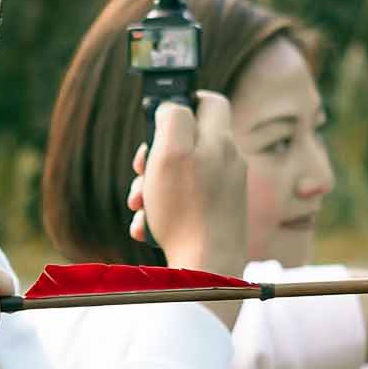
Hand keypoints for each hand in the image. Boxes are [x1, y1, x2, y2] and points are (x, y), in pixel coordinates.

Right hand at [129, 93, 249, 275]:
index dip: (183, 102)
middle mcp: (228, 163)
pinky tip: (149, 228)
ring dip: (153, 188)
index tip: (160, 118)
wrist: (208, 267)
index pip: (209, 102)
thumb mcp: (171, 151)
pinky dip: (164, 213)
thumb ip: (173, 118)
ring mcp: (225, 192)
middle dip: (155, 156)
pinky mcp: (218, 217)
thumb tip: (172, 106)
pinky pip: (185, 205)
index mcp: (220, 141)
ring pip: (181, 177)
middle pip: (188, 143)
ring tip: (139, 206)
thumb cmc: (186, 209)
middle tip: (140, 171)